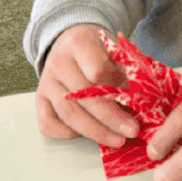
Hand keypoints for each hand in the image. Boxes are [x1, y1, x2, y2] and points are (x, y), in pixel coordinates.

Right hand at [35, 24, 139, 146]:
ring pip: (68, 112)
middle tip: (131, 130)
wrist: (72, 40)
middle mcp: (58, 62)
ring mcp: (47, 81)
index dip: (115, 86)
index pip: (97, 69)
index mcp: (80, 44)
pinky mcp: (39, 98)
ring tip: (117, 140)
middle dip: (110, 117)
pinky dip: (66, 134)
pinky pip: (47, 123)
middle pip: (83, 96)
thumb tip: (142, 100)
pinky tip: (87, 136)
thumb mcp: (115, 48)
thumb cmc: (99, 48)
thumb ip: (125, 69)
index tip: (134, 100)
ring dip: (95, 131)